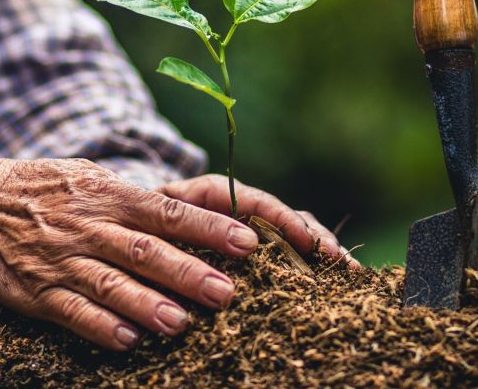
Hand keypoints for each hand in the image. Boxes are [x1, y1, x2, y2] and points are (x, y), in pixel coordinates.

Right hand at [0, 142, 259, 350]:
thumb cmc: (46, 190)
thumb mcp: (91, 178)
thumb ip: (136, 198)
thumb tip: (193, 206)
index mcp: (109, 195)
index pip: (168, 213)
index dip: (208, 229)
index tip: (246, 242)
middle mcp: (89, 227)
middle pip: (145, 251)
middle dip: (187, 272)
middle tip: (226, 292)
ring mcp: (61, 260)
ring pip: (110, 284)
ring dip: (147, 305)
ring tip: (181, 323)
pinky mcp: (36, 291)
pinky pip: (71, 311)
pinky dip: (99, 326)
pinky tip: (128, 341)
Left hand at [157, 175, 359, 268]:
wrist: (129, 226)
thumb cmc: (137, 221)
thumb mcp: (148, 221)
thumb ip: (170, 227)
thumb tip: (198, 254)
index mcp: (213, 194)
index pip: (256, 201)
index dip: (284, 220)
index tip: (307, 241)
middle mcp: (237, 210)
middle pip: (286, 218)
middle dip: (316, 239)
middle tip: (340, 262)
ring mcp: (249, 230)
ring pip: (294, 235)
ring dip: (323, 253)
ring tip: (348, 273)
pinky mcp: (256, 252)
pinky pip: (290, 254)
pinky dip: (313, 266)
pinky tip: (336, 281)